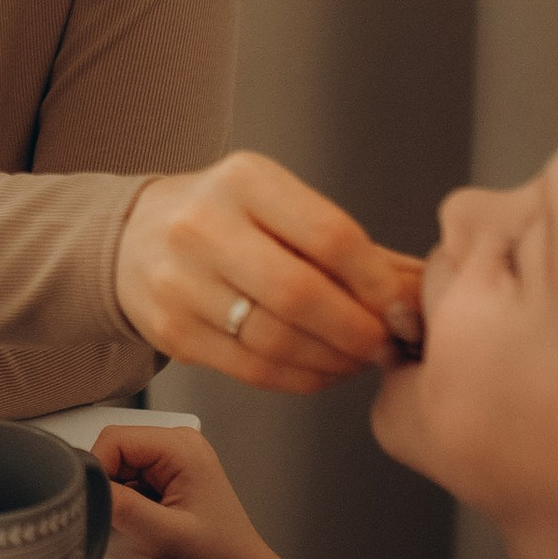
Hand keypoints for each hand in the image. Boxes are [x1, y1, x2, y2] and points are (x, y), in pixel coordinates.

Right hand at [93, 423, 276, 558]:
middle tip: (125, 520)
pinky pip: (130, 479)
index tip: (99, 502)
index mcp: (181, 447)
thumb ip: (121, 507)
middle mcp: (179, 444)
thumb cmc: (217, 557)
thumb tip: (87, 487)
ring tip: (143, 524)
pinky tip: (146, 522)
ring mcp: (175, 459)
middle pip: (115, 451)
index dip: (97, 470)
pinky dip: (128, 502)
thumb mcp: (163, 535)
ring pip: (120, 466)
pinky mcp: (169, 475)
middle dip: (110, 485)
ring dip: (119, 496)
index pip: (114, 439)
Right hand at [114, 154, 423, 387]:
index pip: (330, 235)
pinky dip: (300, 378)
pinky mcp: (171, 330)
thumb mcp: (280, 204)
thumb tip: (423, 295)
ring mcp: (180, 281)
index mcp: (244, 181)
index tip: (401, 307)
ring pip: (276, 340)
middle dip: (358, 330)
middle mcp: (203, 225)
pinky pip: (251, 369)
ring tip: (357, 358)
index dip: (376, 282)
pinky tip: (321, 369)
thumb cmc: (228, 220)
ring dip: (333, 360)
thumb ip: (352, 248)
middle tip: (384, 343)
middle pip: (301, 294)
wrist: (134, 239)